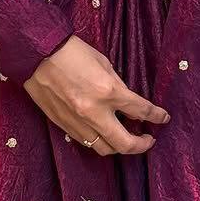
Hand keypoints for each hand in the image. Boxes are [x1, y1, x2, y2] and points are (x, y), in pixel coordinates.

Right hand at [23, 34, 170, 155]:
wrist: (37, 54)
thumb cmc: (72, 52)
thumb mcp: (103, 63)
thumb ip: (117, 85)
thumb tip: (127, 103)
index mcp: (108, 91)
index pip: (141, 110)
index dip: (156, 115)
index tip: (163, 118)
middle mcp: (95, 112)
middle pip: (125, 143)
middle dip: (142, 145)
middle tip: (149, 139)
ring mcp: (78, 122)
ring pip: (104, 148)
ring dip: (119, 146)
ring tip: (126, 138)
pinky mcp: (63, 126)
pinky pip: (86, 142)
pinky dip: (99, 141)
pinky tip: (104, 133)